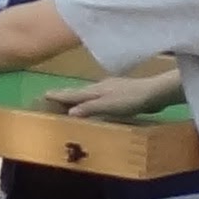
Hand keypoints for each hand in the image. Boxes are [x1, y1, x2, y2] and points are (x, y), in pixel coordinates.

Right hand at [49, 67, 183, 119]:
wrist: (155, 92)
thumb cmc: (131, 100)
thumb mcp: (108, 105)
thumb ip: (90, 108)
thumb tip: (70, 111)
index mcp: (96, 90)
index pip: (73, 93)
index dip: (59, 95)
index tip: (44, 94)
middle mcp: (101, 86)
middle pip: (79, 91)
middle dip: (65, 94)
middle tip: (51, 96)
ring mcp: (112, 88)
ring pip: (89, 92)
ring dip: (78, 97)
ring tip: (70, 101)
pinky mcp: (121, 93)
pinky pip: (99, 96)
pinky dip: (91, 99)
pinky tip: (96, 103)